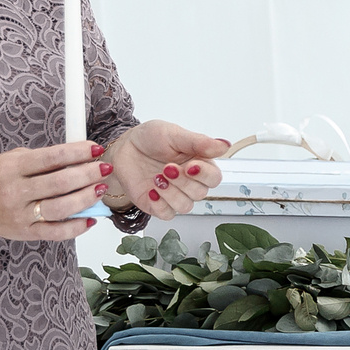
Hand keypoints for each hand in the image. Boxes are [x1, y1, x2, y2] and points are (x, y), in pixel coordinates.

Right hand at [0, 141, 115, 242]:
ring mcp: (19, 216)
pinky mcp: (24, 233)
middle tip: (105, 167)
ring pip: (61, 208)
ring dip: (86, 198)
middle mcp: (14, 192)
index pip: (51, 158)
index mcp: (9, 168)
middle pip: (60, 183)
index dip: (77, 152)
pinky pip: (55, 233)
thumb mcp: (9, 159)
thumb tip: (77, 156)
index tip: (95, 148)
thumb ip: (40, 160)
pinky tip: (91, 217)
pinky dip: (76, 227)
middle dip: (88, 174)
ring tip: (101, 188)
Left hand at [101, 121, 233, 220]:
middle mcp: (190, 182)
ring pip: (185, 206)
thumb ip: (199, 142)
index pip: (214, 178)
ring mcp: (174, 195)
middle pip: (200, 194)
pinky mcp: (158, 205)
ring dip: (171, 193)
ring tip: (156, 177)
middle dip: (182, 182)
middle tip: (166, 167)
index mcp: (199, 164)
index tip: (190, 165)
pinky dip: (159, 204)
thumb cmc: (150, 138)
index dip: (204, 175)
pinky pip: (167, 214)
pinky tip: (151, 190)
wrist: (124, 148)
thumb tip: (225, 145)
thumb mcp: (174, 134)